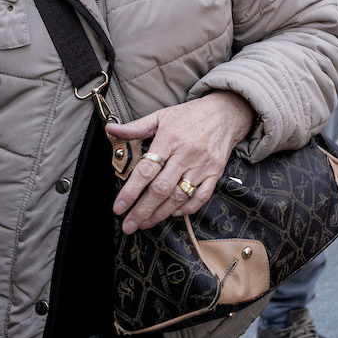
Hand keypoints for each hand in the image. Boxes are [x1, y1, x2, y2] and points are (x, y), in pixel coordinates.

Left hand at [107, 91, 253, 233]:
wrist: (226, 112)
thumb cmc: (191, 115)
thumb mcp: (161, 116)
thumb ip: (136, 127)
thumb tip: (111, 130)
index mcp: (169, 139)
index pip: (146, 170)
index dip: (130, 192)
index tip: (119, 207)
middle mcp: (186, 154)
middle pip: (161, 189)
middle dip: (142, 210)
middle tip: (129, 225)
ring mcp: (202, 165)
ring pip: (179, 196)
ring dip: (160, 214)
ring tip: (145, 223)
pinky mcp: (215, 172)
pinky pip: (201, 197)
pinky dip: (186, 209)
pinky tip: (173, 213)